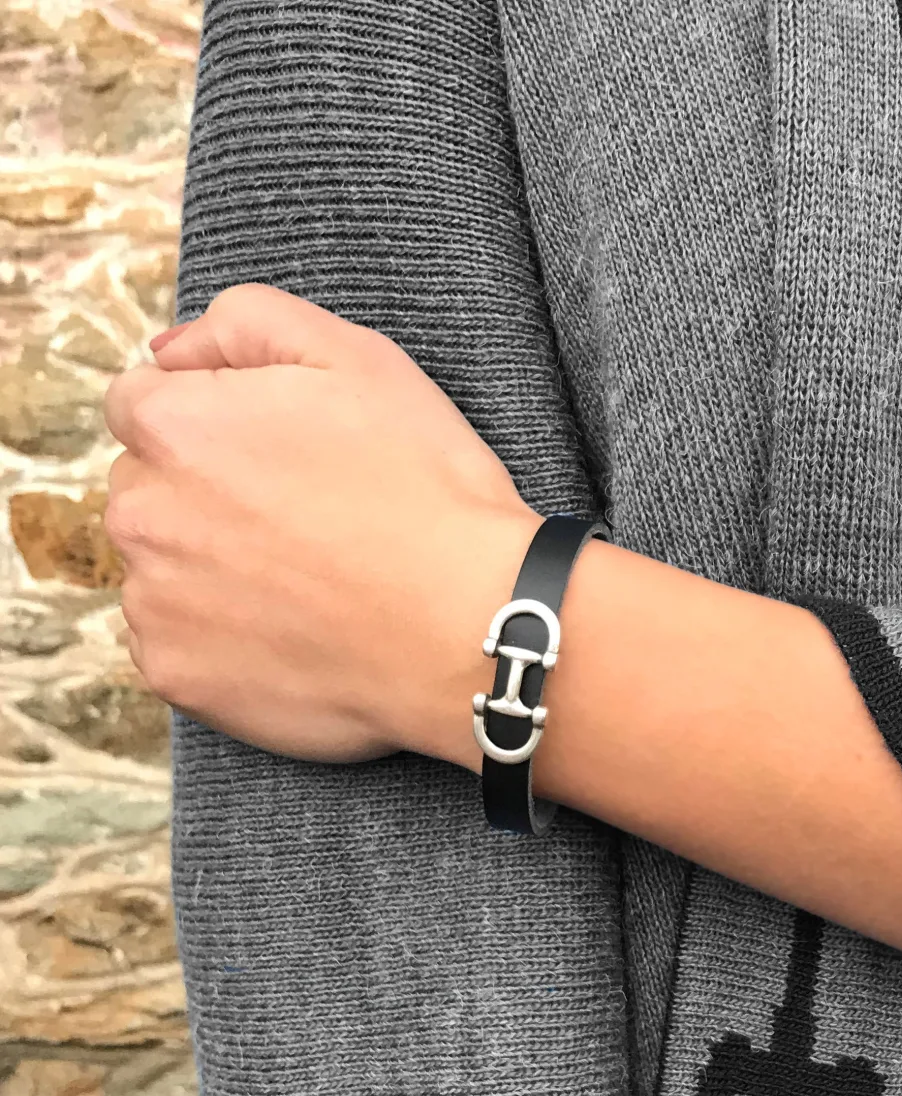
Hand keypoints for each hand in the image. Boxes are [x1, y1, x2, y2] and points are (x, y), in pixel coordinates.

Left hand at [102, 283, 540, 763]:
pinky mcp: (179, 676)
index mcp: (173, 426)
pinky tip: (293, 631)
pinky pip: (177, 645)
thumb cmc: (428, 492)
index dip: (217, 424)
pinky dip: (220, 640)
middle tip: (303, 522)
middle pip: (148, 490)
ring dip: (210, 570)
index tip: (278, 457)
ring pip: (161, 570)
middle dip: (206, 497)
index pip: (143, 405)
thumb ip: (247, 323)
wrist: (470, 627)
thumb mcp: (360, 359)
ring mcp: (155, 603)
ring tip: (306, 583)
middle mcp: (141, 513)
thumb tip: (171, 351)